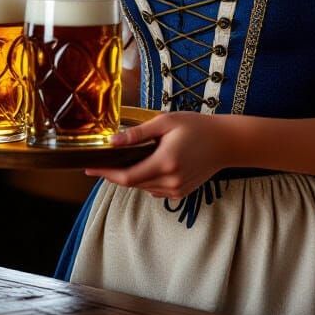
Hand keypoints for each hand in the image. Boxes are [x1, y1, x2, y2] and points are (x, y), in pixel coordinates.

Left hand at [85, 112, 229, 199]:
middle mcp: (170, 181)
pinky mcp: (181, 193)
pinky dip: (145, 180)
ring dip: (131, 176)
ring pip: (143, 187)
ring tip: (123, 159)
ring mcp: (177, 190)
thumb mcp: (166, 122)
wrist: (226, 143)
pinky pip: (154, 190)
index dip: (105, 174)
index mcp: (165, 162)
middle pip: (132, 184)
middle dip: (115, 173)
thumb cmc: (197, 126)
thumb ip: (138, 133)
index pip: (127, 176)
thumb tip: (112, 142)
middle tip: (101, 160)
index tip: (88, 168)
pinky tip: (146, 164)